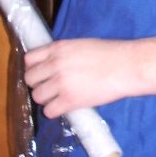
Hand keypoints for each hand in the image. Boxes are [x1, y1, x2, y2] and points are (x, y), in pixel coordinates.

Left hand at [23, 35, 155, 118]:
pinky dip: (56, 111)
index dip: (34, 68)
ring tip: (60, 98)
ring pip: (37, 97)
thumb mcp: (80, 45)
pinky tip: (66, 106)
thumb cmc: (109, 54)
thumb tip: (51, 64)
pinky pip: (49, 111)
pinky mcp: (69, 100)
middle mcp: (55, 64)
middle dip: (39, 84)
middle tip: (51, 87)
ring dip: (46, 99)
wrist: (126, 66)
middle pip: (30, 79)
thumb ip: (62, 54)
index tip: (41, 74)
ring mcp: (61, 83)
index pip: (29, 59)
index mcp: (58, 48)